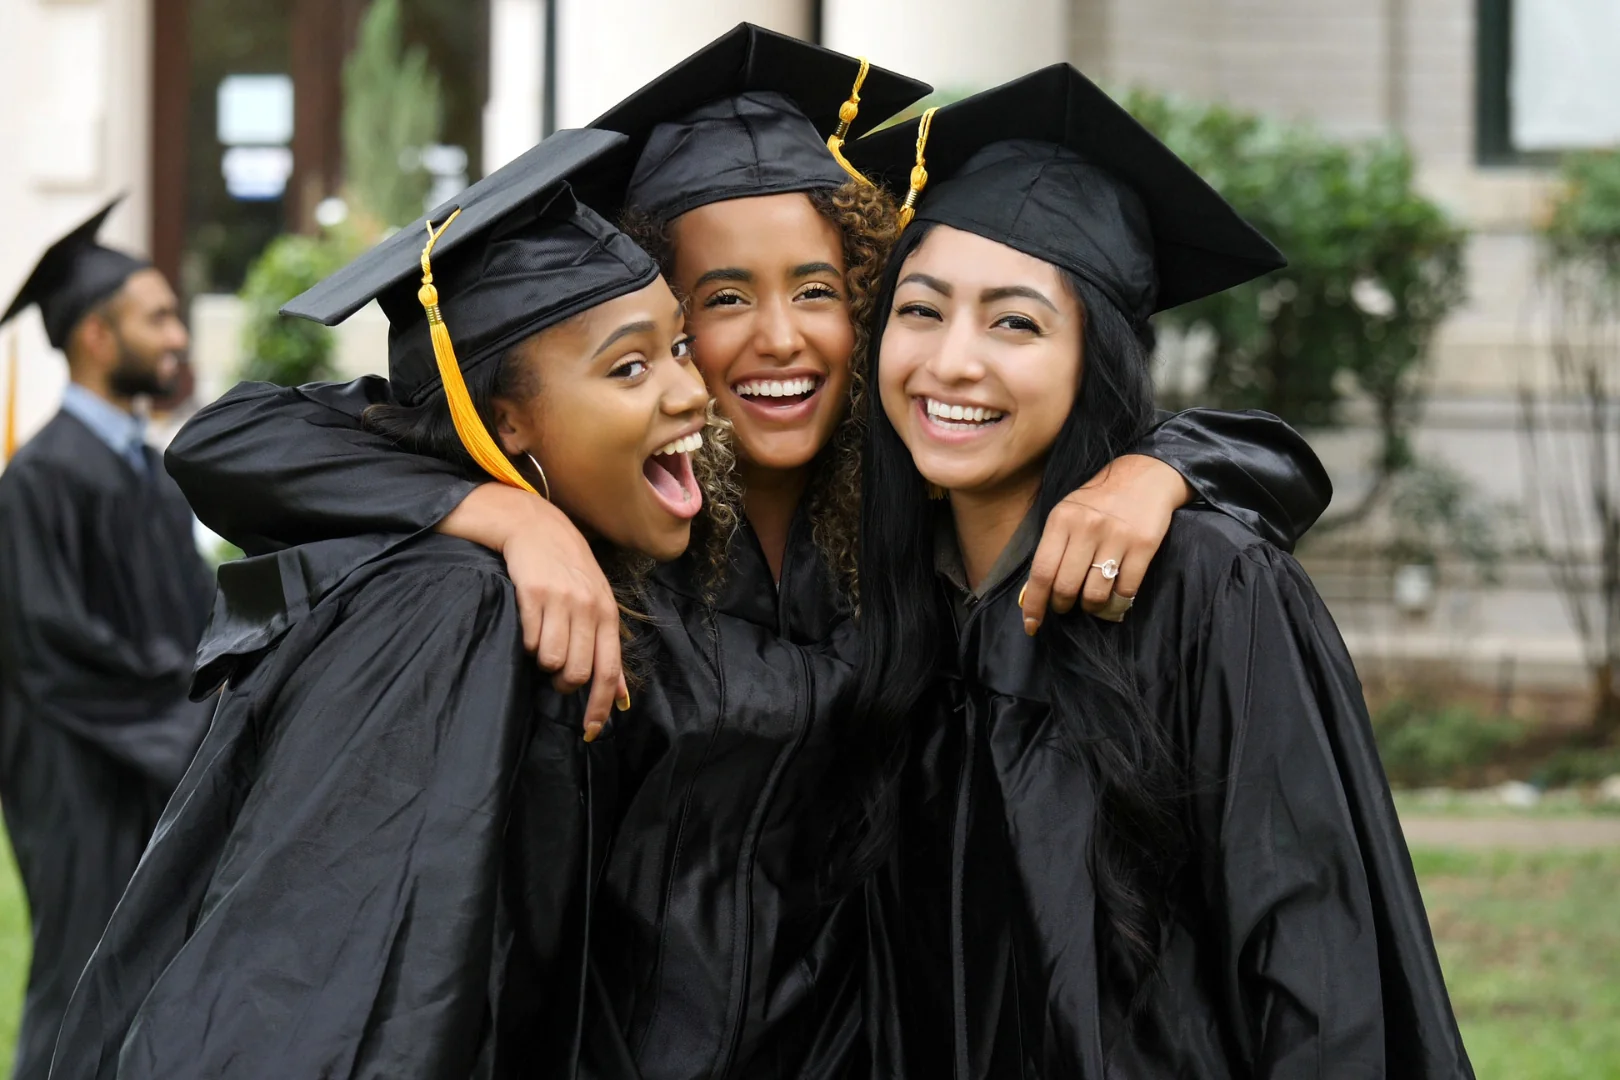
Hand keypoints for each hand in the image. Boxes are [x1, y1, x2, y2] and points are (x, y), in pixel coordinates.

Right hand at [437, 484, 626, 738]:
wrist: (536, 527)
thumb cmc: (570, 572)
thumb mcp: (598, 605)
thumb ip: (608, 650)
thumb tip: (622, 697)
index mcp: (607, 614)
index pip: (608, 671)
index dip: (599, 707)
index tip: (590, 731)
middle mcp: (588, 608)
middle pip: (577, 673)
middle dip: (563, 683)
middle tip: (556, 671)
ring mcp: (561, 601)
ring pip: (550, 661)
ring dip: (542, 661)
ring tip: (541, 641)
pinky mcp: (533, 594)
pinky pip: (527, 640)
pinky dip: (525, 642)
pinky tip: (527, 626)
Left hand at [1019, 455, 1193, 632]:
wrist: (1145, 475)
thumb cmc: (1099, 500)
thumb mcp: (1067, 514)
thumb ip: (1052, 548)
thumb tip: (1034, 593)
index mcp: (1061, 519)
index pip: (1041, 571)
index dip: (1034, 603)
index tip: (1031, 625)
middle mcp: (1087, 527)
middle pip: (1066, 586)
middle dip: (1062, 606)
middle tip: (1066, 606)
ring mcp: (1116, 536)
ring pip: (1095, 594)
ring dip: (1091, 607)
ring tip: (1091, 601)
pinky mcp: (1143, 545)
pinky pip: (1126, 590)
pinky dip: (1118, 602)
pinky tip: (1115, 597)